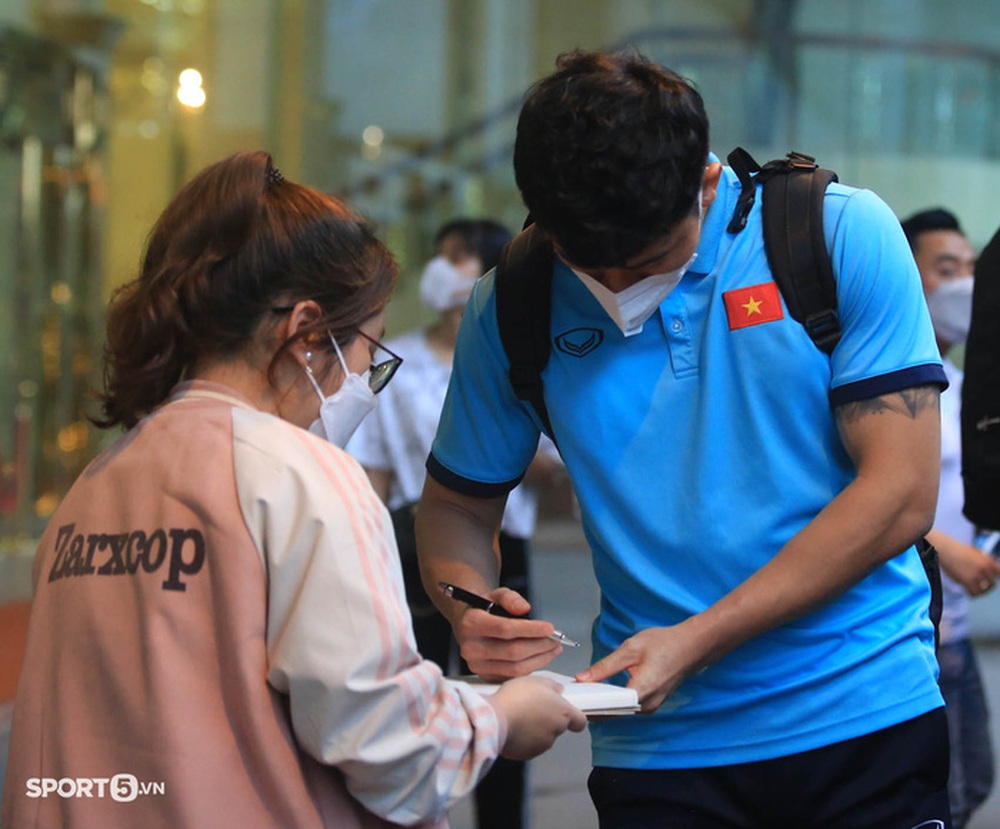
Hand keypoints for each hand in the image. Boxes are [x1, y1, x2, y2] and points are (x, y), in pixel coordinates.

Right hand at [456, 588, 562, 680]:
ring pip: (515, 668)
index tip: (550, 628)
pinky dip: (531, 667)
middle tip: (556, 640)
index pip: (505, 629)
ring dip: (540, 659)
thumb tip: (524, 608)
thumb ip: (510, 598)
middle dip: (540, 646)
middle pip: (513, 651)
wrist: (469, 625)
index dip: (531, 629)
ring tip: (553, 649)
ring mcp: (477, 665)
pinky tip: (541, 657)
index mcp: (471, 623)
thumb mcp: (496, 595)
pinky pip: (514, 676)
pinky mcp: (485, 676)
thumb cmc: (486, 609)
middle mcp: (470, 647)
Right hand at [492, 675, 586, 759]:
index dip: (575, 717)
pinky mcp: (526, 754)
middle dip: (547, 719)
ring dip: (534, 729)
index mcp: (563, 713)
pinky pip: (527, 745)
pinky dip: (522, 738)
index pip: (580, 721)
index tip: (568, 712)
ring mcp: (541, 745)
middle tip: (532, 707)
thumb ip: (551, 685)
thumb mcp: (536, 680)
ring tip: (519, 716)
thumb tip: (557, 689)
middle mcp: (555, 731)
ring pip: (542, 736)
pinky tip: (512, 726)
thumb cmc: (516, 699)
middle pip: (558, 726)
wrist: (495, 719)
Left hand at [576, 624, 701, 713]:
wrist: (692, 645)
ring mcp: (650, 706)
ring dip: (602, 703)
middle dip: (592, 703)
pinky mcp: (651, 703)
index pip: (608, 707)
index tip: (573, 699)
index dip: (588, 703)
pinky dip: (614, 700)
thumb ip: (605, 667)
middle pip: (613, 711)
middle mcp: (647, 705)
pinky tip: (601, 692)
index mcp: (641, 691)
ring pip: (620, 710)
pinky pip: (628, 706)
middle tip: (573, 695)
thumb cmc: (666, 644)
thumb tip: (582, 679)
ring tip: (583, 693)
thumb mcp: (630, 649)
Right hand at [940, 543, 999, 595]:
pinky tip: (970, 591)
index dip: (995, 577)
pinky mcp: (967, 581)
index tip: (992, 579)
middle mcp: (984, 569)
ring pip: (984, 590)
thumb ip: (986, 560)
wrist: (946, 551)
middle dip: (988, 585)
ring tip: (977, 590)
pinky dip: (973, 593)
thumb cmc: (960, 550)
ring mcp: (976, 575)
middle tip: (983, 585)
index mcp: (988, 561)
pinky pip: (974, 592)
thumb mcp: (977, 552)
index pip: (999, 573)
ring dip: (981, 591)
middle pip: (992, 583)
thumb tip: (994, 567)